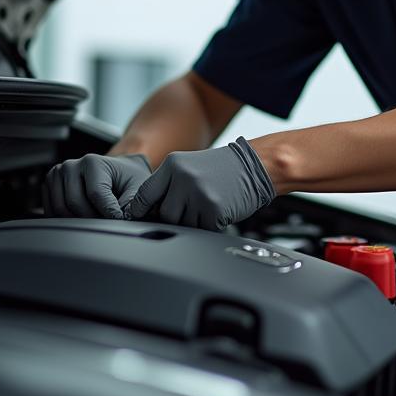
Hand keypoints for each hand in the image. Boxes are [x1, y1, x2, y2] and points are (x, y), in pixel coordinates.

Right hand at [43, 153, 151, 218]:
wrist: (118, 172)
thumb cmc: (128, 180)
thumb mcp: (137, 189)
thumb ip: (131, 204)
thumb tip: (123, 220)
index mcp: (92, 162)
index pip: (95, 194)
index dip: (107, 212)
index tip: (118, 220)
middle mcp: (71, 165)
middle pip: (74, 203)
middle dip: (92, 218)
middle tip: (106, 219)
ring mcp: (57, 175)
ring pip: (60, 210)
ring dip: (78, 220)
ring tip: (95, 215)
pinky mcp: (50, 186)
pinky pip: (51, 211)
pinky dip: (65, 219)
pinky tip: (82, 215)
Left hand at [123, 137, 274, 230]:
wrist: (254, 165)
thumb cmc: (221, 169)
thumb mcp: (189, 167)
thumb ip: (168, 185)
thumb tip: (147, 211)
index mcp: (173, 165)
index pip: (144, 195)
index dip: (141, 211)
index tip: (141, 218)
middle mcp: (183, 178)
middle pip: (164, 215)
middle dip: (174, 219)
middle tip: (189, 211)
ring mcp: (198, 194)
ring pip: (183, 225)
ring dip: (193, 223)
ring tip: (206, 207)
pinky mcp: (213, 210)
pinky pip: (201, 230)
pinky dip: (208, 227)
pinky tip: (217, 212)